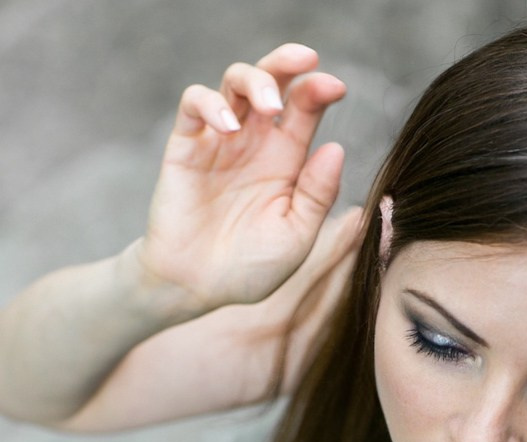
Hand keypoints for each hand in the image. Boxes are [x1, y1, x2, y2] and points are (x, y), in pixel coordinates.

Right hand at [136, 43, 352, 313]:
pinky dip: (211, 103)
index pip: (305, 110)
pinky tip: (228, 127)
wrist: (197, 288)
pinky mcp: (186, 146)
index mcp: (287, 161)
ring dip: (254, 80)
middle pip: (272, 82)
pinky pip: (195, 104)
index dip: (320, 90)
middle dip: (288, 64)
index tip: (335, 87)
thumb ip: (316, 196)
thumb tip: (336, 147)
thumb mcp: (295, 237)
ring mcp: (220, 140)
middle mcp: (255, 143)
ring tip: (268, 106)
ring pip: (234, 82)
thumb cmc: (250, 268)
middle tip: (305, 64)